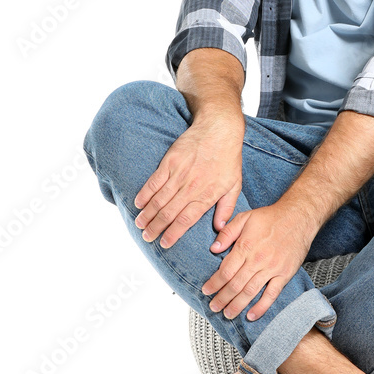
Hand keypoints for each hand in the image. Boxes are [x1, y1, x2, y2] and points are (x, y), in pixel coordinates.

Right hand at [134, 113, 244, 247]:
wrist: (219, 129)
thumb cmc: (229, 158)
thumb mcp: (235, 185)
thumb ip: (227, 208)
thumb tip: (219, 228)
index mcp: (207, 195)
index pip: (186, 220)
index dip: (173, 234)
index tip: (164, 244)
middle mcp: (192, 186)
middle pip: (169, 213)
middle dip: (156, 228)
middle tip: (147, 238)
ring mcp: (180, 174)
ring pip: (159, 199)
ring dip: (147, 214)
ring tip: (140, 225)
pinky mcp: (170, 161)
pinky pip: (154, 181)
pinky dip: (145, 194)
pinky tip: (138, 204)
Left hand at [201, 202, 315, 321]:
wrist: (299, 217)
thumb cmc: (271, 217)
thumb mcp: (245, 217)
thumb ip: (228, 232)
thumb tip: (213, 249)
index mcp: (246, 246)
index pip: (226, 270)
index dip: (214, 283)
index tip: (206, 291)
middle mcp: (258, 259)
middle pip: (235, 284)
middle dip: (222, 298)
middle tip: (213, 307)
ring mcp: (272, 268)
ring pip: (250, 292)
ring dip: (237, 305)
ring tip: (227, 314)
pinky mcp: (284, 274)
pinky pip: (271, 294)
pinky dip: (261, 307)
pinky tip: (252, 316)